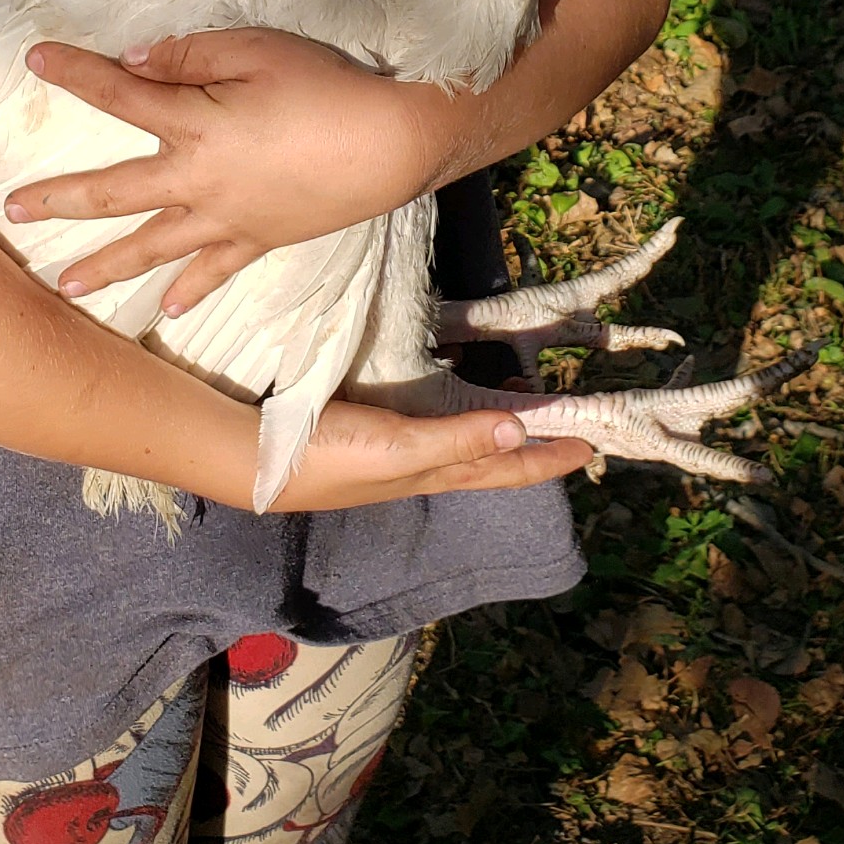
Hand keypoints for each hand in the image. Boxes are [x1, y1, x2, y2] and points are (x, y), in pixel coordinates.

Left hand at [4, 28, 436, 312]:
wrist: (390, 144)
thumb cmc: (326, 87)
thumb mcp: (256, 50)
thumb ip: (191, 56)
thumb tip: (136, 61)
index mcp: (193, 125)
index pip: (118, 94)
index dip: (75, 73)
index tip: (34, 59)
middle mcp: (197, 181)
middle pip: (114, 191)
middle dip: (60, 198)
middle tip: (14, 210)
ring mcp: (227, 218)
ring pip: (153, 245)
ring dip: (106, 265)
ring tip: (65, 284)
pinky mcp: (261, 238)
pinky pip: (216, 269)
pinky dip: (191, 289)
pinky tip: (167, 307)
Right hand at [270, 393, 598, 507]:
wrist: (251, 457)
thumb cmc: (327, 458)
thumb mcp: (398, 448)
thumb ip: (457, 439)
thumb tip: (521, 431)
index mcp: (434, 472)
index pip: (505, 469)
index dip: (549, 459)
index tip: (592, 446)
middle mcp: (421, 462)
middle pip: (488, 453)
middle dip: (527, 438)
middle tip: (559, 408)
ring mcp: (394, 445)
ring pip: (461, 432)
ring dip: (492, 414)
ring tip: (514, 384)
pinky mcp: (367, 423)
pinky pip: (428, 411)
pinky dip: (451, 397)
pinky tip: (446, 372)